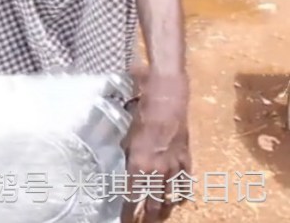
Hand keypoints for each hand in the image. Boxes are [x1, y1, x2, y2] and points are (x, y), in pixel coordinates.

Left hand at [125, 72, 190, 221]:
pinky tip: (179, 200)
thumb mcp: (127, 138)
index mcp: (138, 165)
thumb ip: (127, 158)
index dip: (128, 212)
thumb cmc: (142, 116)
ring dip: (163, 209)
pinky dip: (181, 194)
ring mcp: (174, 168)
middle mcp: (156, 171)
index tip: (125, 221)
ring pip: (170, 198)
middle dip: (147, 216)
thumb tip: (125, 170)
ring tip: (158, 216)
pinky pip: (185, 184)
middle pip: (153, 203)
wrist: (167, 102)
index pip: (132, 197)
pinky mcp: (187, 161)